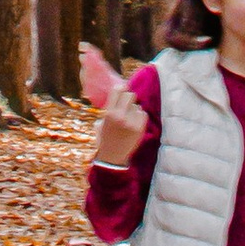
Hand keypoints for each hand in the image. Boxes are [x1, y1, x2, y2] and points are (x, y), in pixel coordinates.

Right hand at [85, 50, 148, 166]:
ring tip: (128, 118)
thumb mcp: (101, 122)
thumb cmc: (105, 138)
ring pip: (137, 106)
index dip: (120, 88)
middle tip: (126, 103)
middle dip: (128, 98)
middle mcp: (120, 116)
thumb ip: (109, 109)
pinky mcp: (140, 128)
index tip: (122, 88)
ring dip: (134, 109)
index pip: (117, 91)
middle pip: (130, 95)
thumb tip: (117, 92)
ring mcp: (131, 122)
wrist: (112, 157)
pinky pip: (143, 114)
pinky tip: (134, 122)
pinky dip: (139, 116)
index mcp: (109, 113)